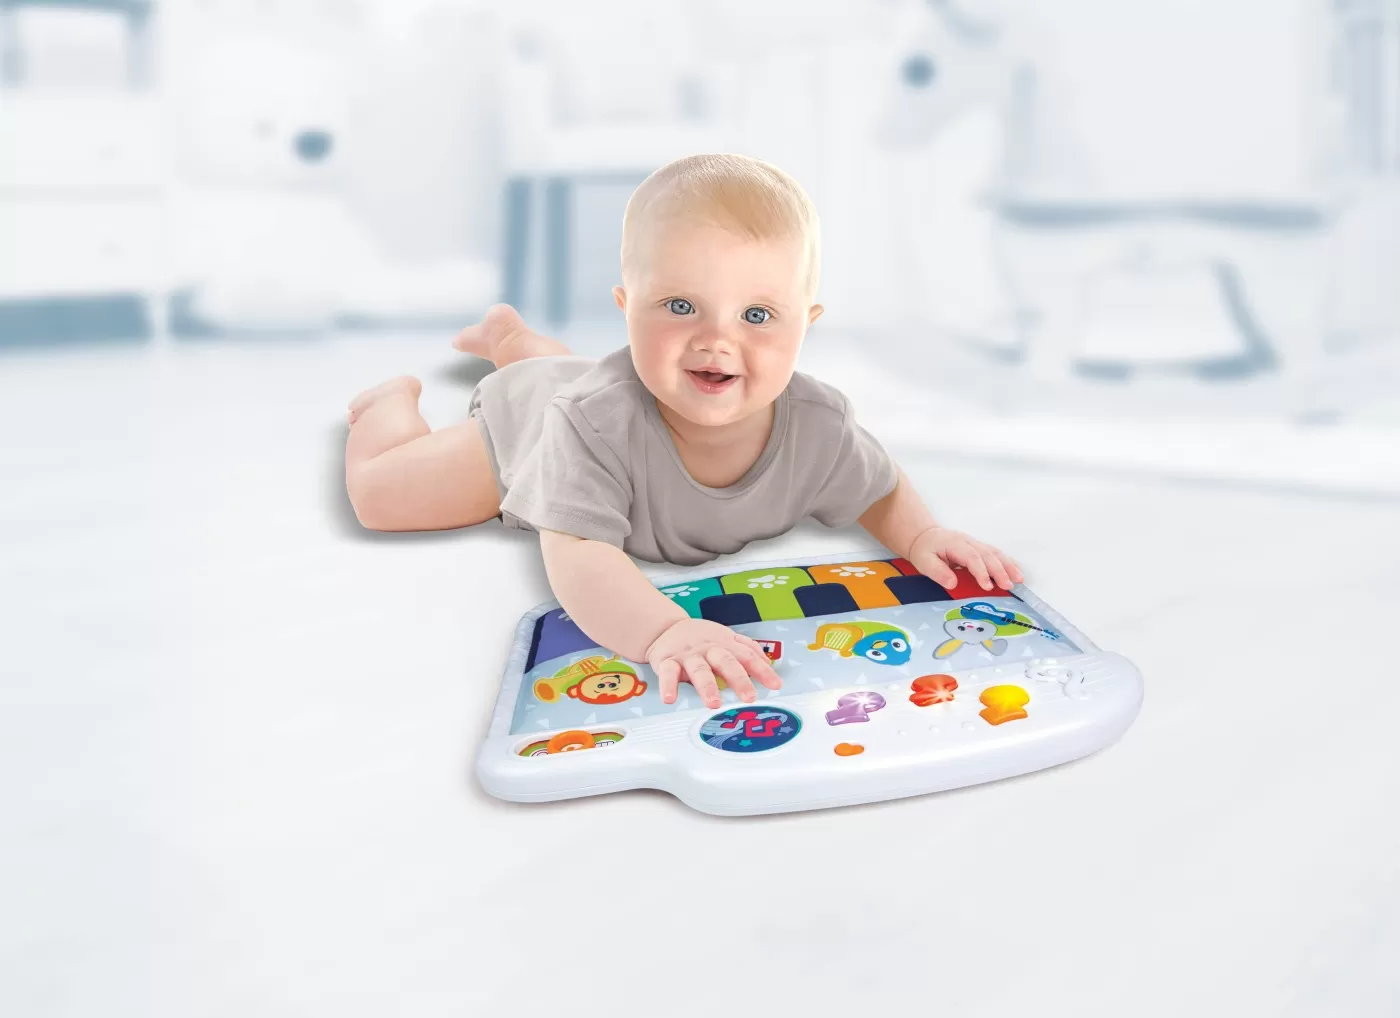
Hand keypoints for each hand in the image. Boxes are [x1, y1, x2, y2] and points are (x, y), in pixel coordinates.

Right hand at [644, 618, 782, 708]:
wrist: (666, 627)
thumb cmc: (700, 637)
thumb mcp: (726, 638)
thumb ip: (747, 649)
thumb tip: (769, 664)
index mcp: (725, 644)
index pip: (747, 656)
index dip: (762, 670)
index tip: (776, 685)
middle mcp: (708, 649)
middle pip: (726, 662)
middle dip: (739, 680)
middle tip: (750, 697)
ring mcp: (688, 656)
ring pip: (699, 669)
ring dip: (707, 686)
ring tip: (714, 703)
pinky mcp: (667, 661)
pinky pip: (668, 674)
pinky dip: (668, 686)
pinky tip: (670, 699)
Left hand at [909, 526, 1023, 591]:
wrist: (926, 537)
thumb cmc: (926, 550)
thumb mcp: (924, 561)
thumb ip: (937, 572)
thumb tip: (952, 583)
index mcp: (955, 544)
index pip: (972, 557)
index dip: (981, 572)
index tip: (987, 586)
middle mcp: (968, 542)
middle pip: (988, 555)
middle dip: (1000, 570)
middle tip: (1008, 585)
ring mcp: (976, 544)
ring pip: (995, 553)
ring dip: (1008, 566)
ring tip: (1019, 579)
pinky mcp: (980, 549)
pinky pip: (996, 555)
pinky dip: (1007, 563)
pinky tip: (1015, 572)